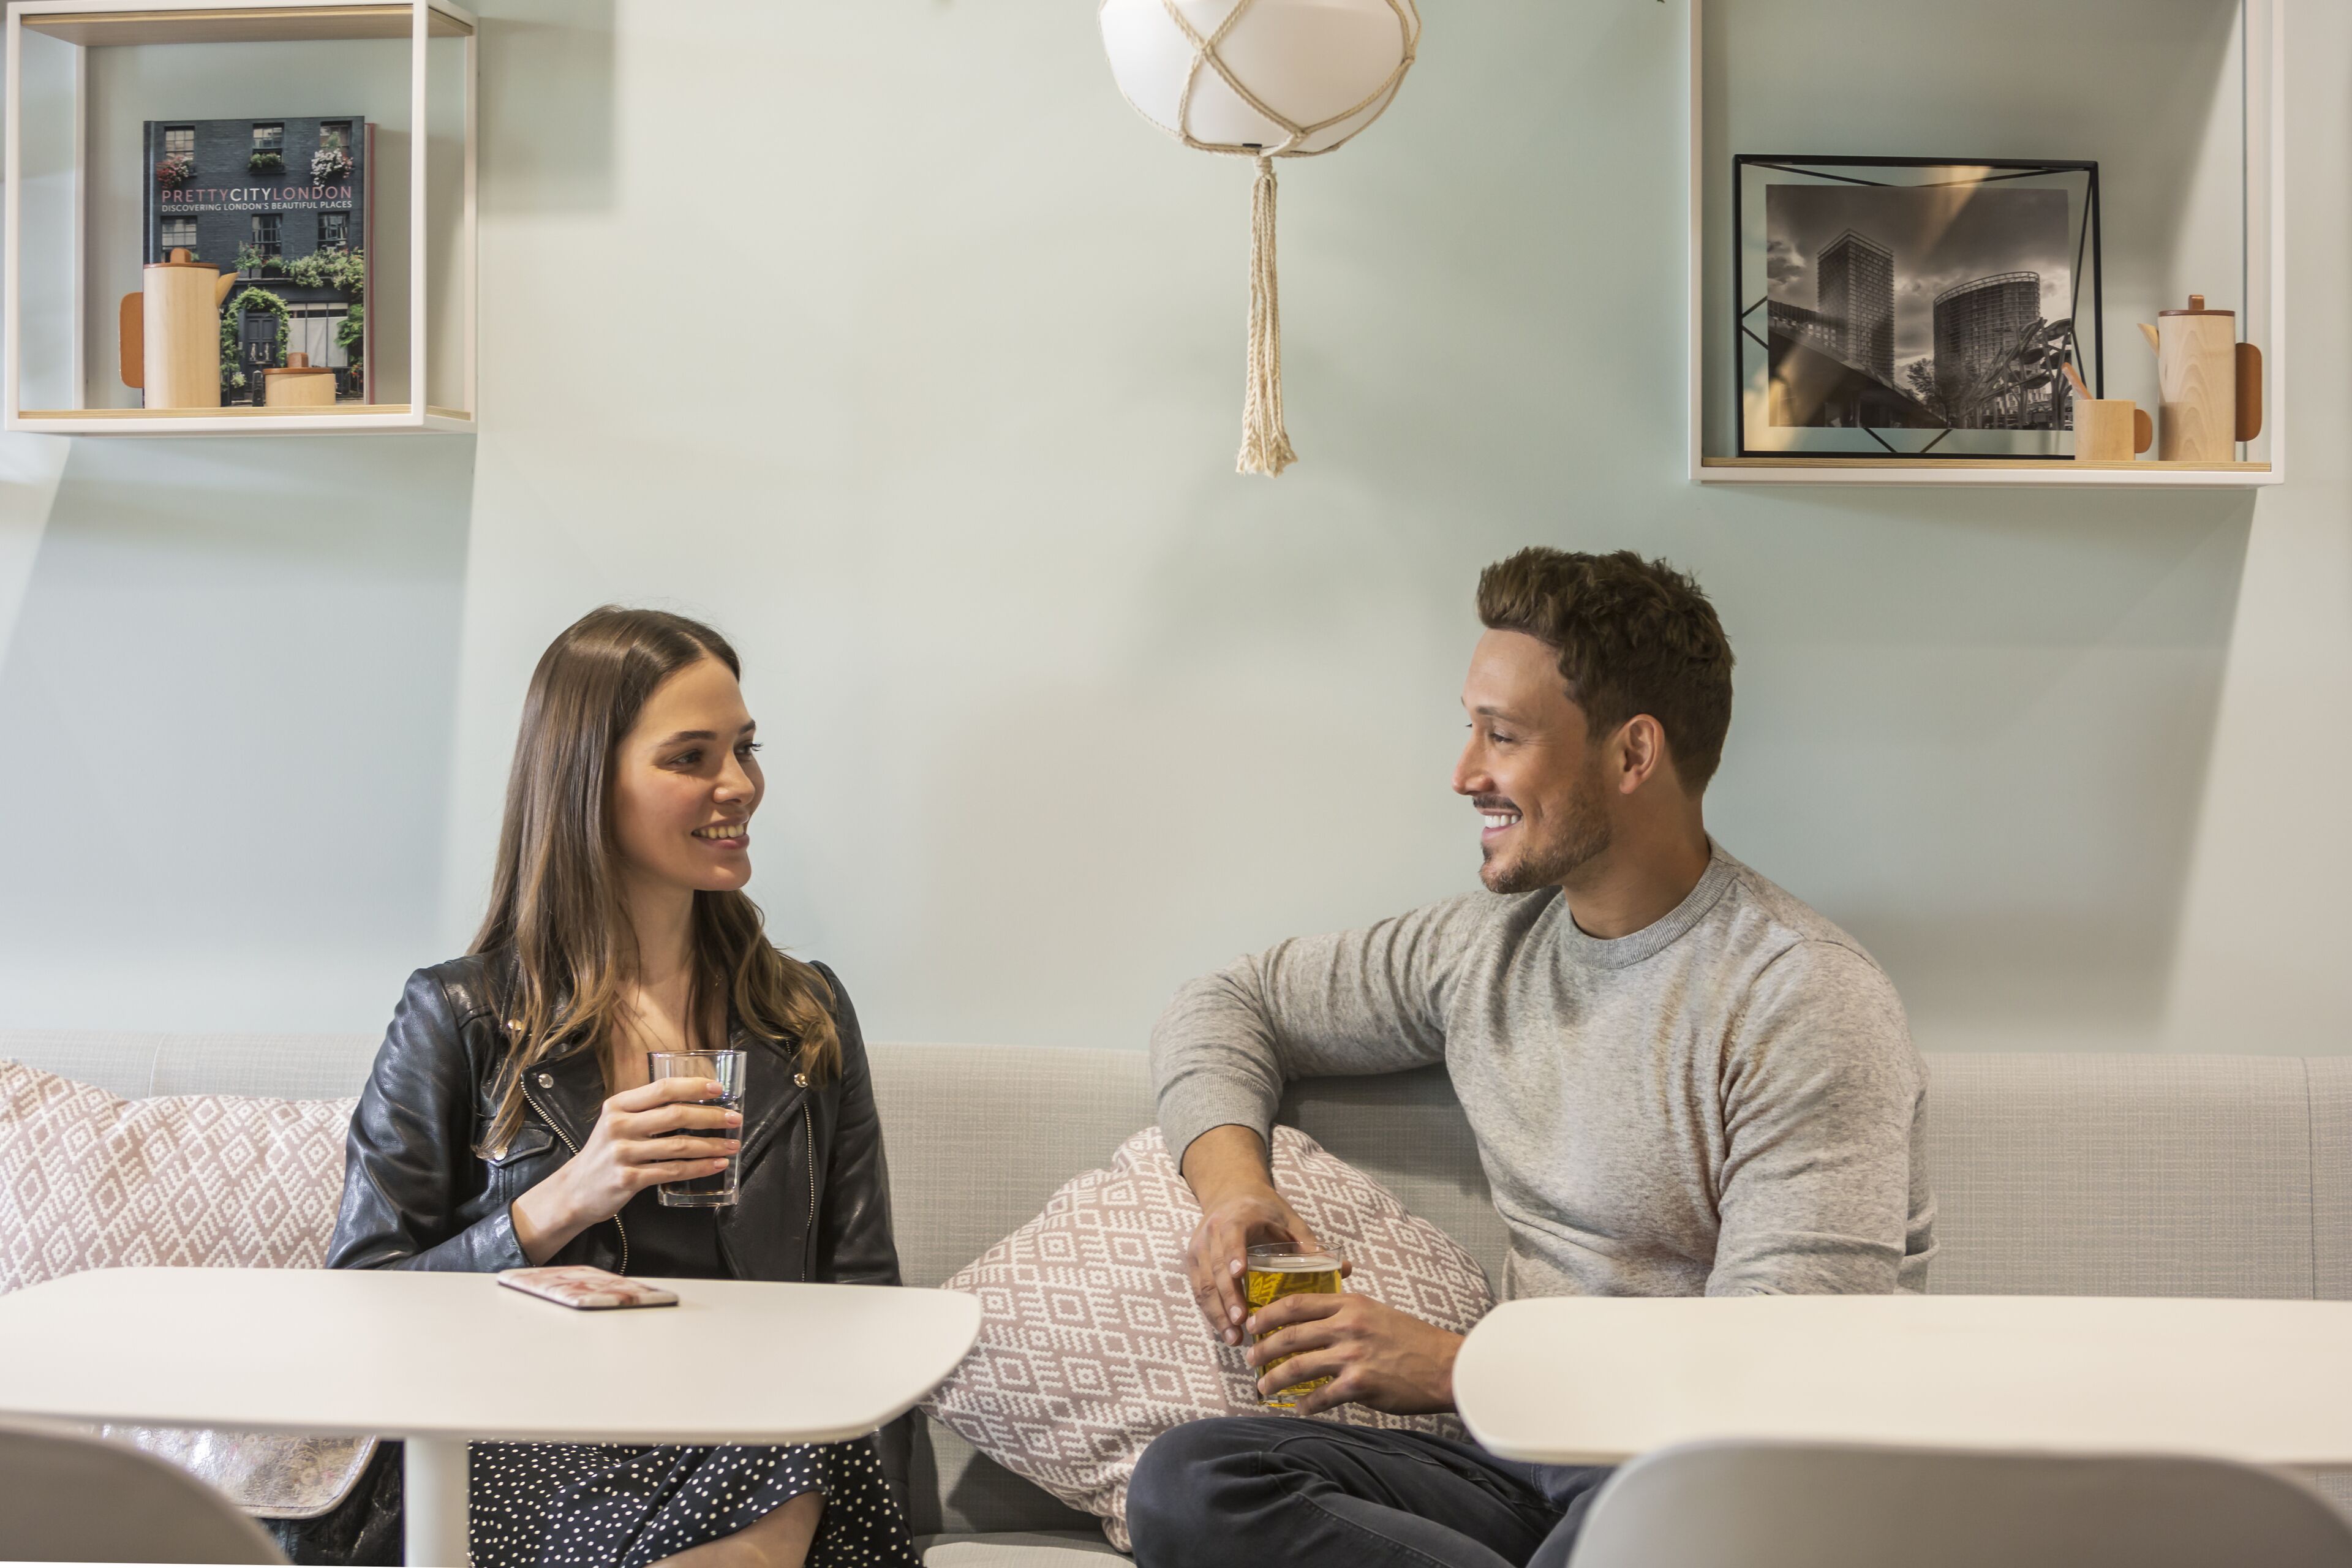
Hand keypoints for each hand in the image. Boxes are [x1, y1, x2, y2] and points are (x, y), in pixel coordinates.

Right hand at [512, 1077, 740, 1262]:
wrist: (574, 1191)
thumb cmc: (603, 1154)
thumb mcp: (616, 1123)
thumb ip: (645, 1110)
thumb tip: (693, 1101)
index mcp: (618, 1105)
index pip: (663, 1089)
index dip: (694, 1086)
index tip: (719, 1089)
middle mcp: (619, 1126)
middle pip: (675, 1115)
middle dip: (711, 1115)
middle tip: (735, 1118)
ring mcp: (623, 1153)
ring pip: (679, 1146)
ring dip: (712, 1145)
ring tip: (732, 1144)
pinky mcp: (629, 1179)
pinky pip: (673, 1171)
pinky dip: (699, 1167)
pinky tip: (716, 1164)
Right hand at [1178, 1124, 1351, 1345]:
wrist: (1230, 1192)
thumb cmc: (1264, 1209)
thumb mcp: (1288, 1220)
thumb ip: (1310, 1244)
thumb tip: (1346, 1270)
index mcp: (1237, 1218)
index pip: (1232, 1237)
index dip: (1234, 1255)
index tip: (1241, 1274)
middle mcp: (1212, 1232)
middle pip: (1216, 1269)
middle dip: (1227, 1298)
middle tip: (1242, 1323)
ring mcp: (1198, 1249)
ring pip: (1204, 1285)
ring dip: (1217, 1314)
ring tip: (1234, 1338)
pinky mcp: (1193, 1262)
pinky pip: (1199, 1291)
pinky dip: (1211, 1313)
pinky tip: (1226, 1331)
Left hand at [1246, 1291, 1461, 1416]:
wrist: (1446, 1366)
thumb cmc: (1413, 1340)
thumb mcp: (1377, 1312)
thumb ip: (1347, 1312)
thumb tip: (1316, 1320)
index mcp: (1350, 1304)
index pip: (1296, 1303)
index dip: (1268, 1314)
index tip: (1253, 1324)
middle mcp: (1348, 1326)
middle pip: (1290, 1335)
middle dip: (1263, 1348)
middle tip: (1250, 1359)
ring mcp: (1353, 1355)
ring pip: (1298, 1366)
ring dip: (1274, 1378)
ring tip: (1263, 1386)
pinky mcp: (1360, 1384)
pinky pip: (1321, 1397)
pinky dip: (1305, 1405)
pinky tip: (1298, 1409)